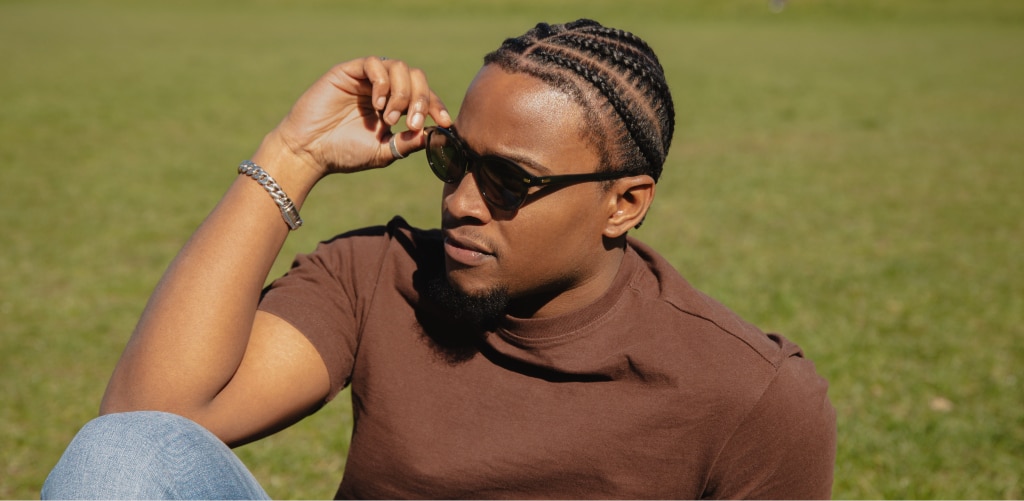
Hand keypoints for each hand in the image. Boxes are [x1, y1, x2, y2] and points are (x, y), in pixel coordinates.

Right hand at [257, 56, 452, 179]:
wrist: (309, 152)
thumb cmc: (343, 154)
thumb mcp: (384, 151)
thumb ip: (409, 141)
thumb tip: (436, 134)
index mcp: (393, 106)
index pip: (423, 96)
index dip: (436, 106)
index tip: (445, 122)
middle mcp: (381, 89)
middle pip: (416, 77)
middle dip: (421, 99)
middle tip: (412, 122)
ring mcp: (365, 79)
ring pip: (399, 67)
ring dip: (402, 93)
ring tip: (389, 118)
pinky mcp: (348, 71)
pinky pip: (375, 63)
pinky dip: (382, 82)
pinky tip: (377, 105)